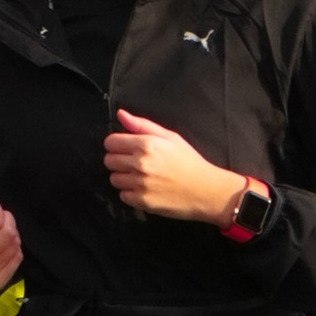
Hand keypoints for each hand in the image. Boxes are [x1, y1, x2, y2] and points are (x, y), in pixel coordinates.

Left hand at [105, 110, 248, 223]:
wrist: (206, 190)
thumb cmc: (189, 161)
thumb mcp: (170, 137)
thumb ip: (142, 125)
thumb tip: (120, 114)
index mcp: (146, 144)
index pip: (110, 142)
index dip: (117, 145)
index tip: (126, 148)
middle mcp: (140, 163)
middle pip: (109, 161)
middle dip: (119, 161)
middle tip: (137, 164)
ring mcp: (140, 184)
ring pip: (114, 179)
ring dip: (125, 178)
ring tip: (142, 177)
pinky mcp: (141, 201)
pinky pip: (123, 195)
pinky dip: (131, 193)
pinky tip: (146, 189)